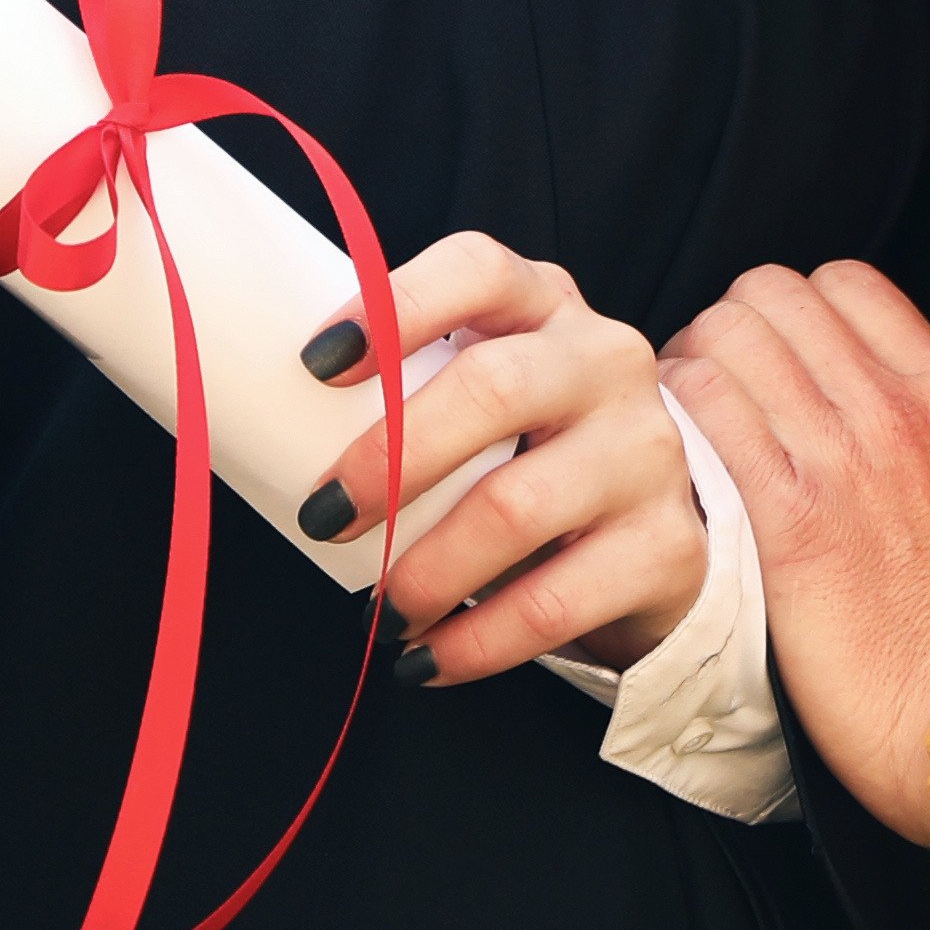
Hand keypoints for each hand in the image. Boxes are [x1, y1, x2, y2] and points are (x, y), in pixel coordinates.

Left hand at [307, 233, 703, 683]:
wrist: (654, 525)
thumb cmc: (527, 448)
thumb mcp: (484, 389)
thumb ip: (410, 387)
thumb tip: (262, 424)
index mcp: (543, 304)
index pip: (477, 269)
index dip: (397, 306)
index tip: (317, 363)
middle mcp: (606, 361)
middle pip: (495, 389)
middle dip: (391, 459)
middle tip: (324, 515)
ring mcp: (646, 453)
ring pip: (518, 507)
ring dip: (425, 570)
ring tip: (379, 612)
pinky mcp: (667, 547)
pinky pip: (555, 604)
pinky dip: (474, 642)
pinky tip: (427, 659)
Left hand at [662, 264, 929, 842]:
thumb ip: (928, 427)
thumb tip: (860, 391)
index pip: (841, 281)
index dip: (790, 311)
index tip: (770, 359)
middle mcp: (895, 407)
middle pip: (772, 294)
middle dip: (729, 328)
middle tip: (713, 385)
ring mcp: (842, 457)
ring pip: (729, 335)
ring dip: (690, 365)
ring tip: (683, 418)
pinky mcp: (789, 518)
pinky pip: (707, 409)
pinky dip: (676, 413)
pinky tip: (672, 455)